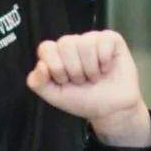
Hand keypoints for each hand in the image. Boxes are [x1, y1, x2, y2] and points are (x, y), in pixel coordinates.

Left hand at [26, 31, 150, 146]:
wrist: (112, 110)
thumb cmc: (85, 100)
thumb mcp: (55, 96)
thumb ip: (38, 83)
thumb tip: (41, 65)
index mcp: (57, 54)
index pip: (46, 48)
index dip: (55, 67)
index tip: (64, 81)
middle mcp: (73, 43)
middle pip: (65, 44)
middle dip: (74, 70)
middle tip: (82, 81)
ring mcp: (92, 39)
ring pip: (84, 44)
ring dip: (91, 68)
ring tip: (95, 77)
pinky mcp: (112, 39)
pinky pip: (104, 41)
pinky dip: (105, 60)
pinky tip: (107, 68)